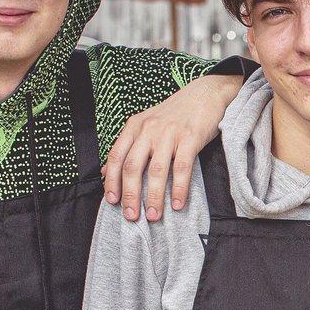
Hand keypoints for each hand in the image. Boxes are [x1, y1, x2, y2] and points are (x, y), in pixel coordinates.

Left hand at [104, 74, 243, 221]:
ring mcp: (169, 133)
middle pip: (132, 167)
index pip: (116, 157)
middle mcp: (148, 129)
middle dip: (130, 195)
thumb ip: (127, 147)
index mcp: (134, 127)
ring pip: (156, 170)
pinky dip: (179, 188)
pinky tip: (177, 203)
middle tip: (131, 216)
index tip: (112, 202)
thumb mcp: (145, 125)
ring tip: (153, 215)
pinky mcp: (190, 137)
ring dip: (153, 196)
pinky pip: (182, 167)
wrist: (205, 94)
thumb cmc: (175, 113)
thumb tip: (105, 171)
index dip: (112, 181)